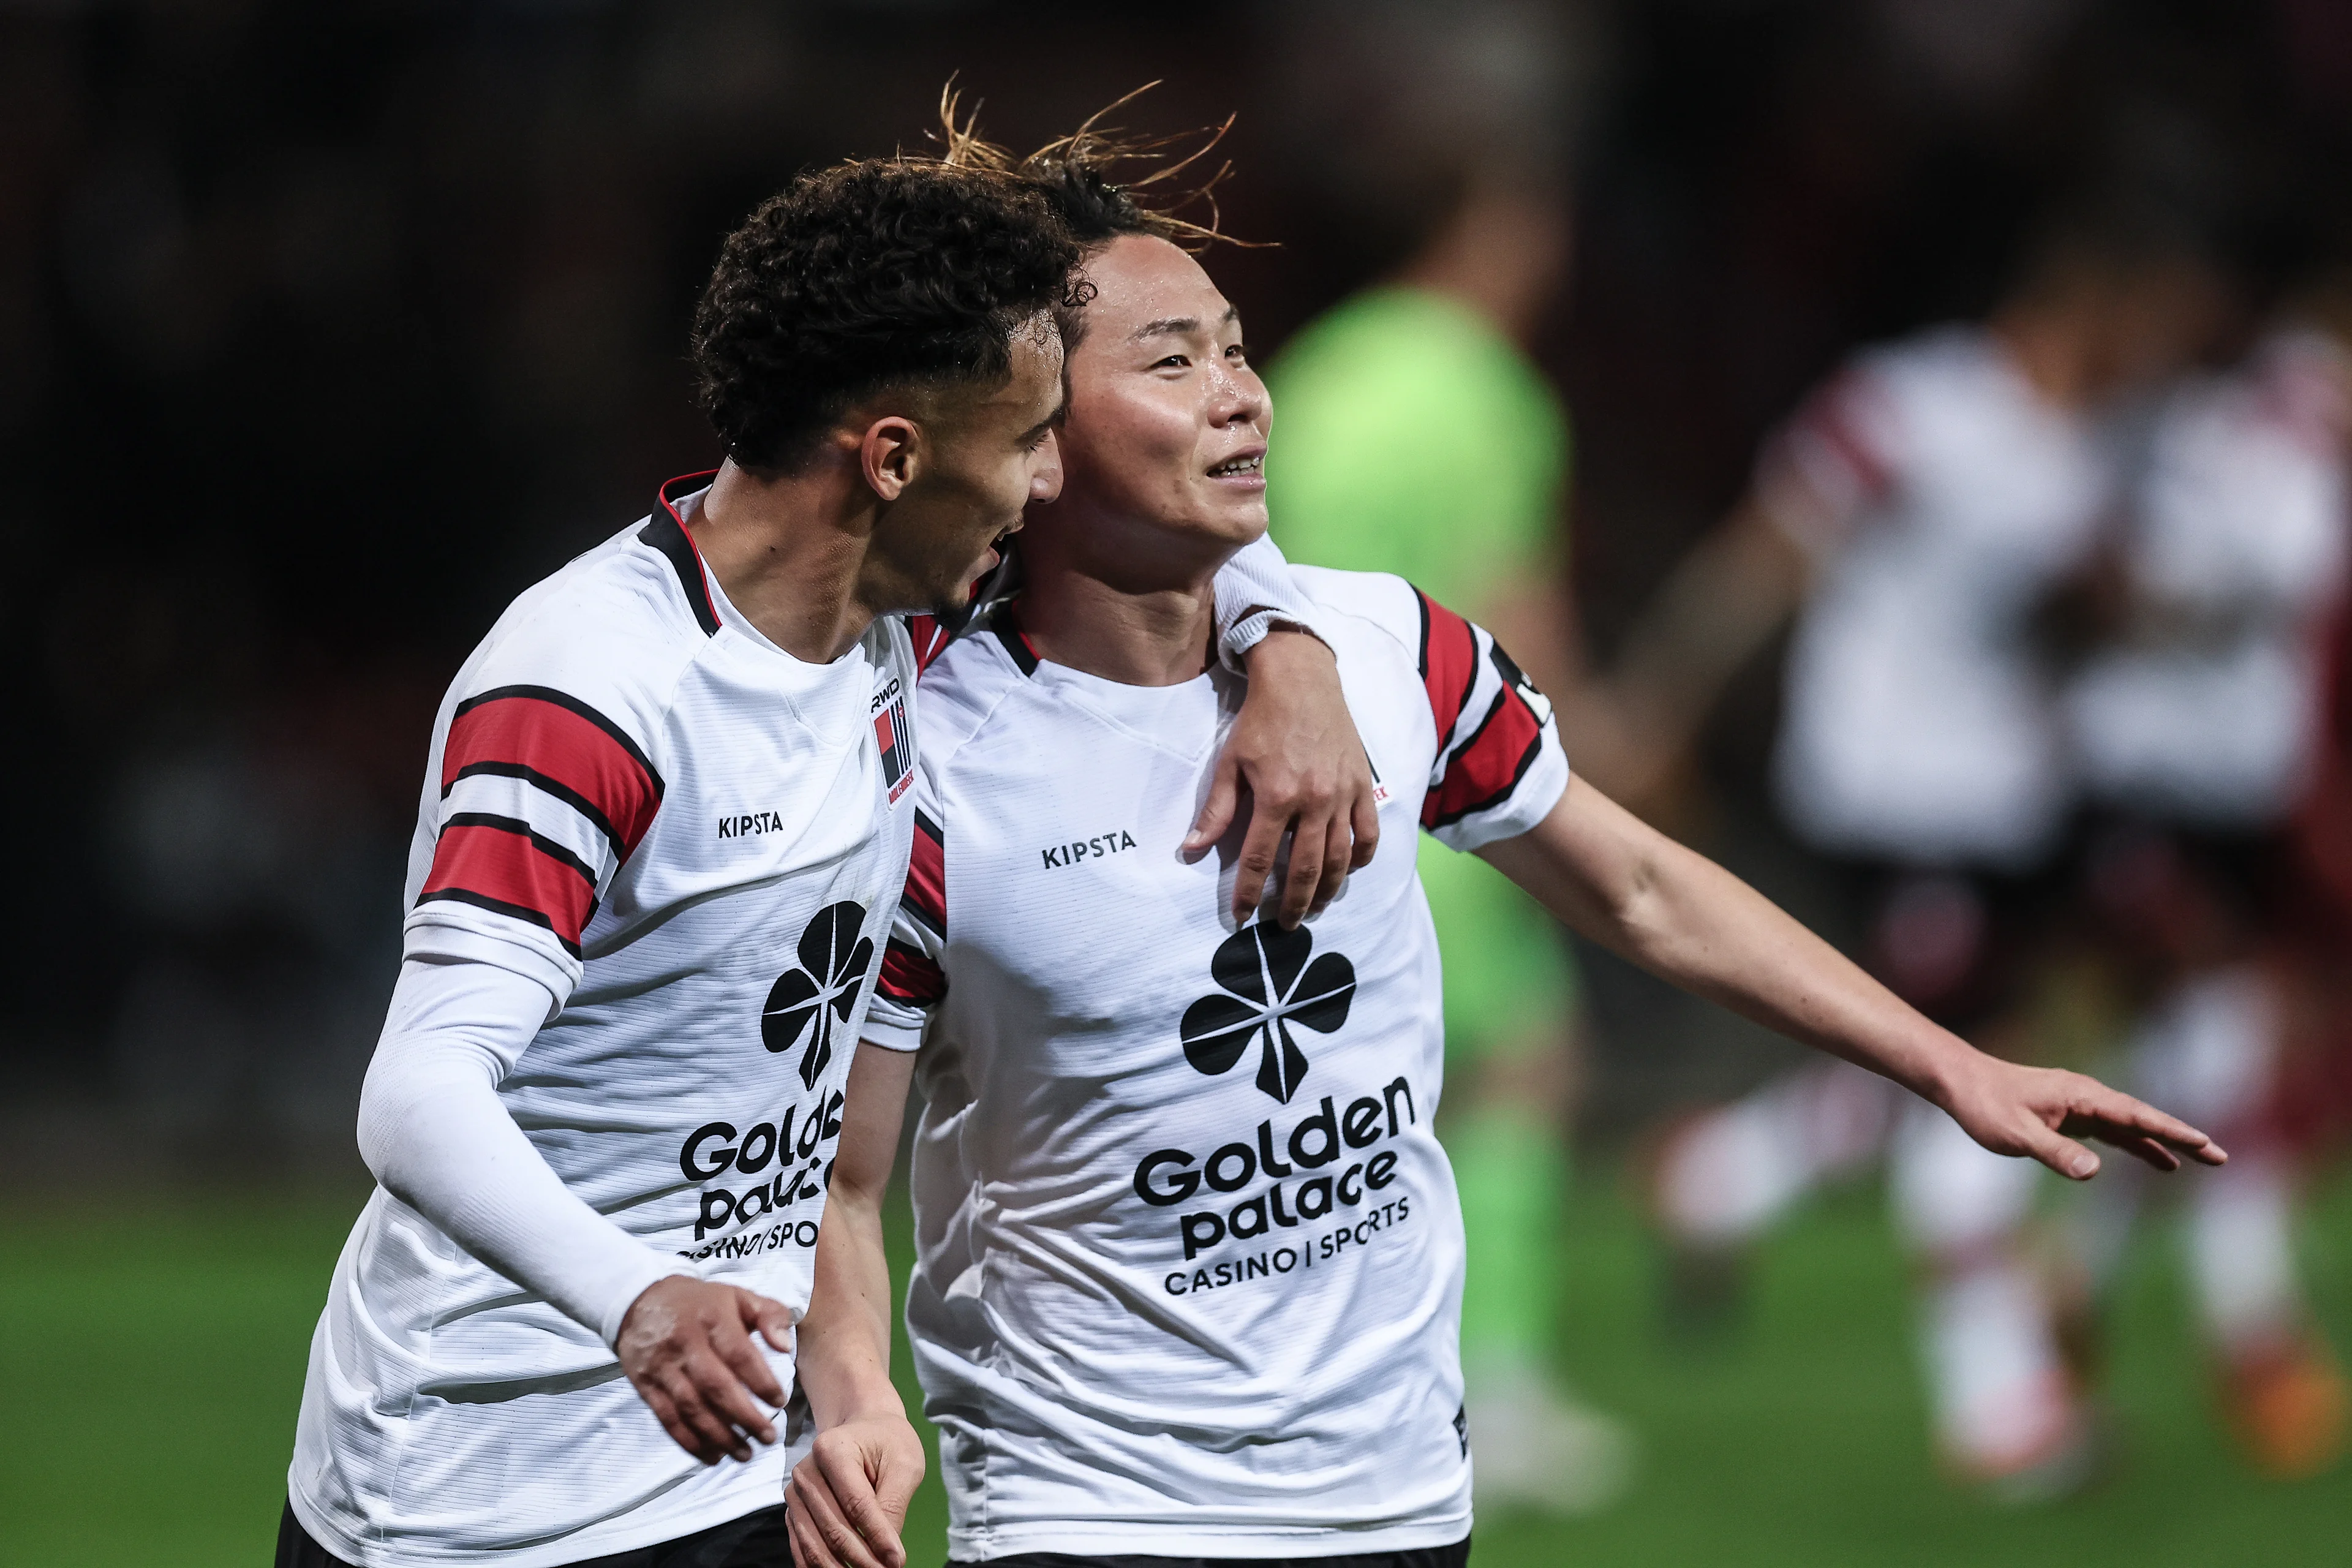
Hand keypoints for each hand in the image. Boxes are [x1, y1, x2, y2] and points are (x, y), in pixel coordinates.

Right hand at [615, 1276, 793, 1463]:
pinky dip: (690, 1442)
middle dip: (744, 1417)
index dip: (761, 1381)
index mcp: (711, 1317)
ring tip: (745, 1453)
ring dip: (720, 1436)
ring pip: (691, 1408)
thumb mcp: (738, 1295)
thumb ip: (769, 1315)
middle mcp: (684, 1343)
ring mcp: (662, 1367)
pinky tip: (712, 1455)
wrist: (639, 1302)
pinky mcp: (645, 1385)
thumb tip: (785, 1346)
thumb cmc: (701, 1303)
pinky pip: (668, 1418)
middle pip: (715, 1386)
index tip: (780, 1401)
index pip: (739, 1354)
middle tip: (769, 1436)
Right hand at [786, 1413, 926, 1567]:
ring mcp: (795, 1493)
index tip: (897, 1561)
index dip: (877, 1536)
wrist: (862, 1429)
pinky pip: (802, 1546)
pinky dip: (820, 1566)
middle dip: (862, 1558)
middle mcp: (805, 1471)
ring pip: (815, 1543)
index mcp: (832, 1449)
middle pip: (834, 1527)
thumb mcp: (904, 1464)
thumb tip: (887, 1553)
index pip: (856, 1503)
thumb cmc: (887, 1443)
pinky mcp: (794, 1511)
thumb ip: (894, 1505)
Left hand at [1184, 629, 1379, 927]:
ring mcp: (1343, 795)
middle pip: (1305, 868)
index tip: (1241, 916)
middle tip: (1285, 925)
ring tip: (1314, 908)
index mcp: (1277, 796)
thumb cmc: (1261, 720)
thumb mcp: (1230, 763)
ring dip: (1327, 890)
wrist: (1302, 680)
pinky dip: (1361, 857)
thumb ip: (1216, 811)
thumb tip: (1191, 850)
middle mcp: (1314, 801)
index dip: (1247, 892)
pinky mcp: (1363, 785)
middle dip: (1293, 902)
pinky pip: (1368, 833)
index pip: (1259, 859)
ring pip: (1340, 858)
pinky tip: (1349, 871)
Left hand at [1936, 1054, 2226, 1179]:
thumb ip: (2055, 1152)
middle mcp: (2087, 1096)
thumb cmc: (1985, 1106)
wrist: (1961, 1082)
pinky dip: (2139, 1144)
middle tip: (2221, 1157)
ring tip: (2202, 1161)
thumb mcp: (2015, 1135)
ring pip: (2133, 1125)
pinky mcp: (2072, 1115)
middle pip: (2144, 1118)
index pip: (2135, 1115)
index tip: (2203, 1142)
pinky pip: (2115, 1131)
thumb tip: (2094, 1172)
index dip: (2171, 1130)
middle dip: (2182, 1137)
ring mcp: (2081, 1105)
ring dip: (2165, 1142)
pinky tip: (2158, 1160)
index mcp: (2081, 1096)